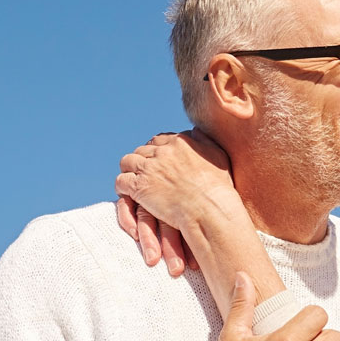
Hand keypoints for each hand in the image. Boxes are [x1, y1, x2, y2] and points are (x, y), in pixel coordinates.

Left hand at [115, 130, 234, 273]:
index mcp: (179, 142)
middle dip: (142, 160)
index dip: (156, 150)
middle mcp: (162, 152)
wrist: (209, 210)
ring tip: (133, 180)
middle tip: (144, 172)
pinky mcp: (139, 187)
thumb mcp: (218, 156)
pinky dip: (122, 186)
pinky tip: (127, 192)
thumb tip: (195, 130)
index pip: (159, 140)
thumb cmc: (218, 189)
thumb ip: (204, 140)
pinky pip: (121, 181)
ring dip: (129, 170)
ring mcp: (149, 168)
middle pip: (142, 150)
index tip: (157, 160)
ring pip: (128, 162)